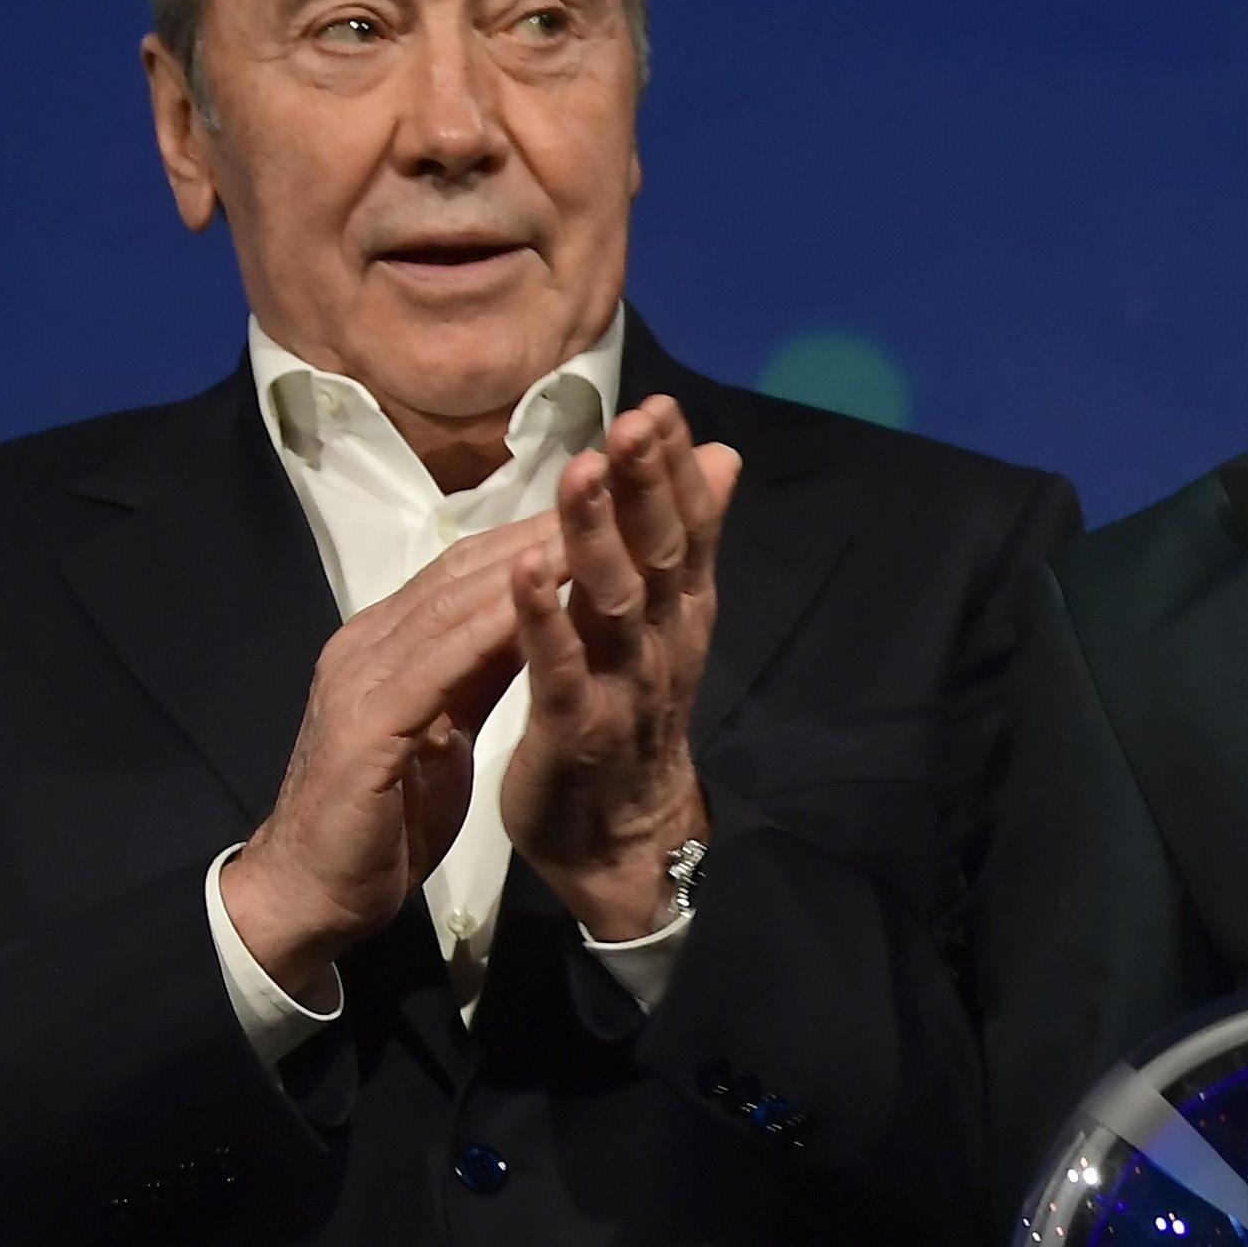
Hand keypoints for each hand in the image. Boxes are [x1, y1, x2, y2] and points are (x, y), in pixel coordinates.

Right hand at [221, 518, 559, 996]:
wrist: (308, 895)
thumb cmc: (379, 820)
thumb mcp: (442, 730)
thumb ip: (473, 675)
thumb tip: (530, 623)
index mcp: (383, 644)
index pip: (464, 572)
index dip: (532, 535)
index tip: (602, 506)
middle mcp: (366, 645)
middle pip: (461, 571)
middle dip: (536, 531)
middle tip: (609, 494)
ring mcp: (359, 680)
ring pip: (449, 605)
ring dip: (520, 566)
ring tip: (587, 530)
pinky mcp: (365, 727)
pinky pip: (434, 667)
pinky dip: (487, 633)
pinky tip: (537, 608)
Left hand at [503, 393, 742, 938]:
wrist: (619, 842)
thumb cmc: (631, 718)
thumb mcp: (668, 621)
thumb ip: (684, 542)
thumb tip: (721, 455)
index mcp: (681, 614)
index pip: (688, 528)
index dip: (675, 468)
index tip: (660, 405)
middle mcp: (664, 644)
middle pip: (662, 554)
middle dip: (649, 485)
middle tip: (635, 421)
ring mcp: (622, 688)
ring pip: (615, 603)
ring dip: (600, 536)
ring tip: (583, 474)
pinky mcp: (574, 730)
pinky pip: (560, 671)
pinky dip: (545, 620)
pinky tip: (526, 572)